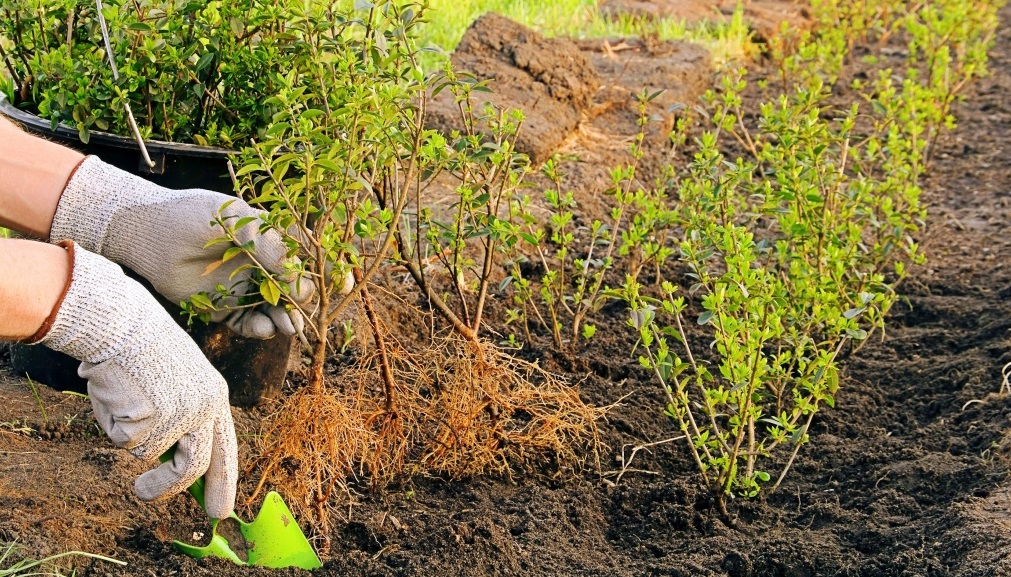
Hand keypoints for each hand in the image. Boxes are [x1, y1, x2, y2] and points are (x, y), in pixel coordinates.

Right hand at [33, 242, 237, 518]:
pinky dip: (114, 423)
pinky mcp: (151, 419)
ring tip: (122, 408)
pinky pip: (125, 440)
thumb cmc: (143, 349)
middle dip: (170, 489)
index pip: (225, 449)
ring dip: (129, 436)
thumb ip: (181, 418)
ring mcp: (179, 415)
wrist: (123, 322)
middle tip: (144, 495)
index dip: (222, 481)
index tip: (219, 508)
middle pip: (195, 467)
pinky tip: (116, 393)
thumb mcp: (177, 381)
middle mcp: (204, 408)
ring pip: (150, 454)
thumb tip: (171, 462)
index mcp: (216, 397)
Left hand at [49, 156, 311, 338]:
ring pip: (275, 310)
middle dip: (306, 301)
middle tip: (307, 310)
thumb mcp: (237, 221)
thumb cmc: (192, 216)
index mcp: (270, 237)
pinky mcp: (222, 308)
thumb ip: (270, 247)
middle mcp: (260, 264)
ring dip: (286, 319)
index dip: (327, 271)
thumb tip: (300, 277)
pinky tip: (263, 329)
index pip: (307, 257)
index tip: (342, 284)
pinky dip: (259, 329)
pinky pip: (248, 323)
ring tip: (289, 327)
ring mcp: (243, 287)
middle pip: (295, 288)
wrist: (145, 233)